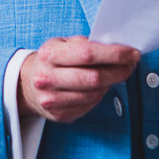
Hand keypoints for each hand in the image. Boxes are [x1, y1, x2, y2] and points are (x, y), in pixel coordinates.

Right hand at [18, 38, 137, 123]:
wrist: (26, 84)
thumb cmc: (51, 60)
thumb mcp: (63, 44)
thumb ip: (86, 45)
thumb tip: (118, 49)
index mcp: (49, 55)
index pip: (88, 54)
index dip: (115, 54)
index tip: (132, 53)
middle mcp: (47, 78)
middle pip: (94, 78)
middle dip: (119, 71)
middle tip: (131, 65)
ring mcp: (52, 99)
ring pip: (94, 94)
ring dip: (111, 84)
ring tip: (116, 74)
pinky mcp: (59, 114)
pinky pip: (89, 105)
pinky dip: (100, 95)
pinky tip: (101, 87)